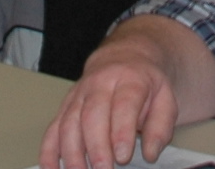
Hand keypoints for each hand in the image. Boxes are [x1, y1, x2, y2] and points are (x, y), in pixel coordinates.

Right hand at [41, 45, 178, 168]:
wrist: (124, 57)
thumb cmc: (145, 83)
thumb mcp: (165, 98)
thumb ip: (161, 127)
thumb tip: (150, 153)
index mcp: (129, 79)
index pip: (123, 104)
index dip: (121, 132)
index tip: (123, 157)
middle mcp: (99, 84)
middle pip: (92, 115)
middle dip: (95, 147)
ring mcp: (78, 95)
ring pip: (69, 123)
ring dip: (71, 153)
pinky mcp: (65, 107)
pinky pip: (52, 129)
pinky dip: (48, 151)